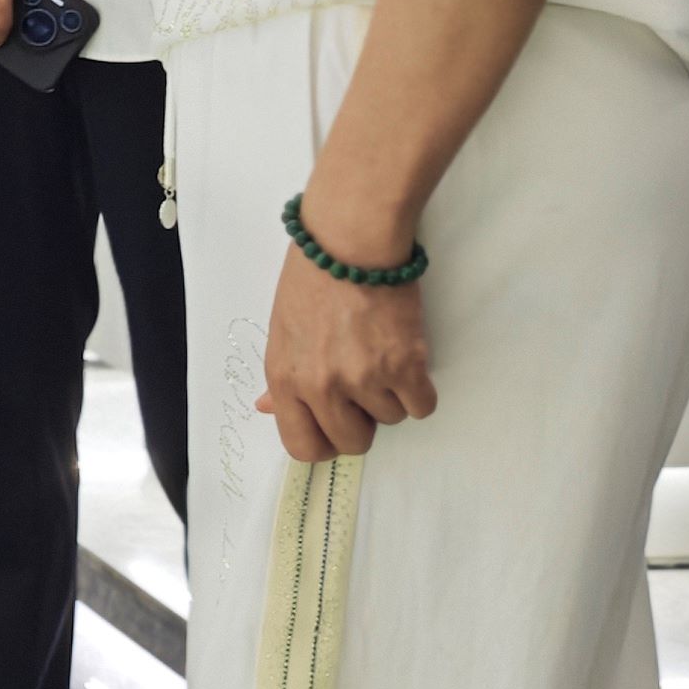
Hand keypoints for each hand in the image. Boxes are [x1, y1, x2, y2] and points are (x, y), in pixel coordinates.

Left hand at [258, 242, 434, 460]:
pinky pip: (422, 406)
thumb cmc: (310, 278)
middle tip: (363, 386)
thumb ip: (281, 377)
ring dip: (391, 394)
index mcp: (285, 378)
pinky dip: (419, 388)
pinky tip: (405, 356)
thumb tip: (266, 409)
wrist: (350, 241)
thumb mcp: (282, 329)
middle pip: (353, 443)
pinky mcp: (405, 366)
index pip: (303, 447)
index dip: (324, 442)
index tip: (335, 427)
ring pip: (391, 419)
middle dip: (362, 422)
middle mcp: (321, 386)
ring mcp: (364, 379)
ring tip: (379, 351)